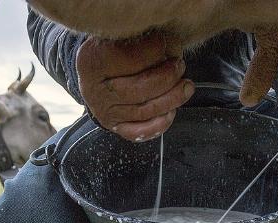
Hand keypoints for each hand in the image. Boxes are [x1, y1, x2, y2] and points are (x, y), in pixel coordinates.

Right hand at [76, 32, 194, 140]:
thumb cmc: (114, 50)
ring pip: (144, 111)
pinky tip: (171, 111)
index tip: (167, 42)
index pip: (125, 57)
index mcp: (91, 61)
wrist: (98, 75)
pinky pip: (139, 132)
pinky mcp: (115, 127)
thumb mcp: (120, 36)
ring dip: (171, 99)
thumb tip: (171, 45)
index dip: (153, 50)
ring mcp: (104, 111)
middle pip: (138, 89)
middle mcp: (93, 90)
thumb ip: (141, 38)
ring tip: (186, 86)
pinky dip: (160, 123)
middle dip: (166, 77)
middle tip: (179, 66)